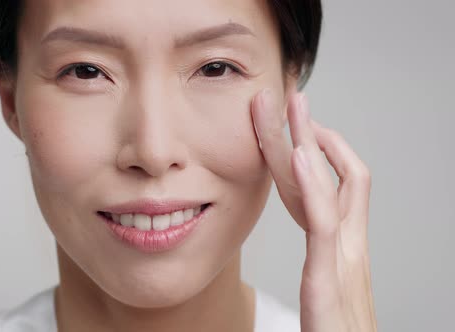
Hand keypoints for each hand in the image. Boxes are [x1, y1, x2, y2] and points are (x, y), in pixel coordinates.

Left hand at [251, 89, 376, 331]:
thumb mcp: (328, 292)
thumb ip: (322, 267)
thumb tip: (314, 251)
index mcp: (343, 250)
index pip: (332, 188)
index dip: (316, 155)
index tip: (296, 131)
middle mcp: (349, 248)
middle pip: (332, 176)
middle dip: (312, 135)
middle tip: (293, 98)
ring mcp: (345, 261)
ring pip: (331, 187)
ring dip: (312, 143)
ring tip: (295, 107)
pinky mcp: (329, 280)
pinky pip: (325, 224)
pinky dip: (316, 187)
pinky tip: (302, 156)